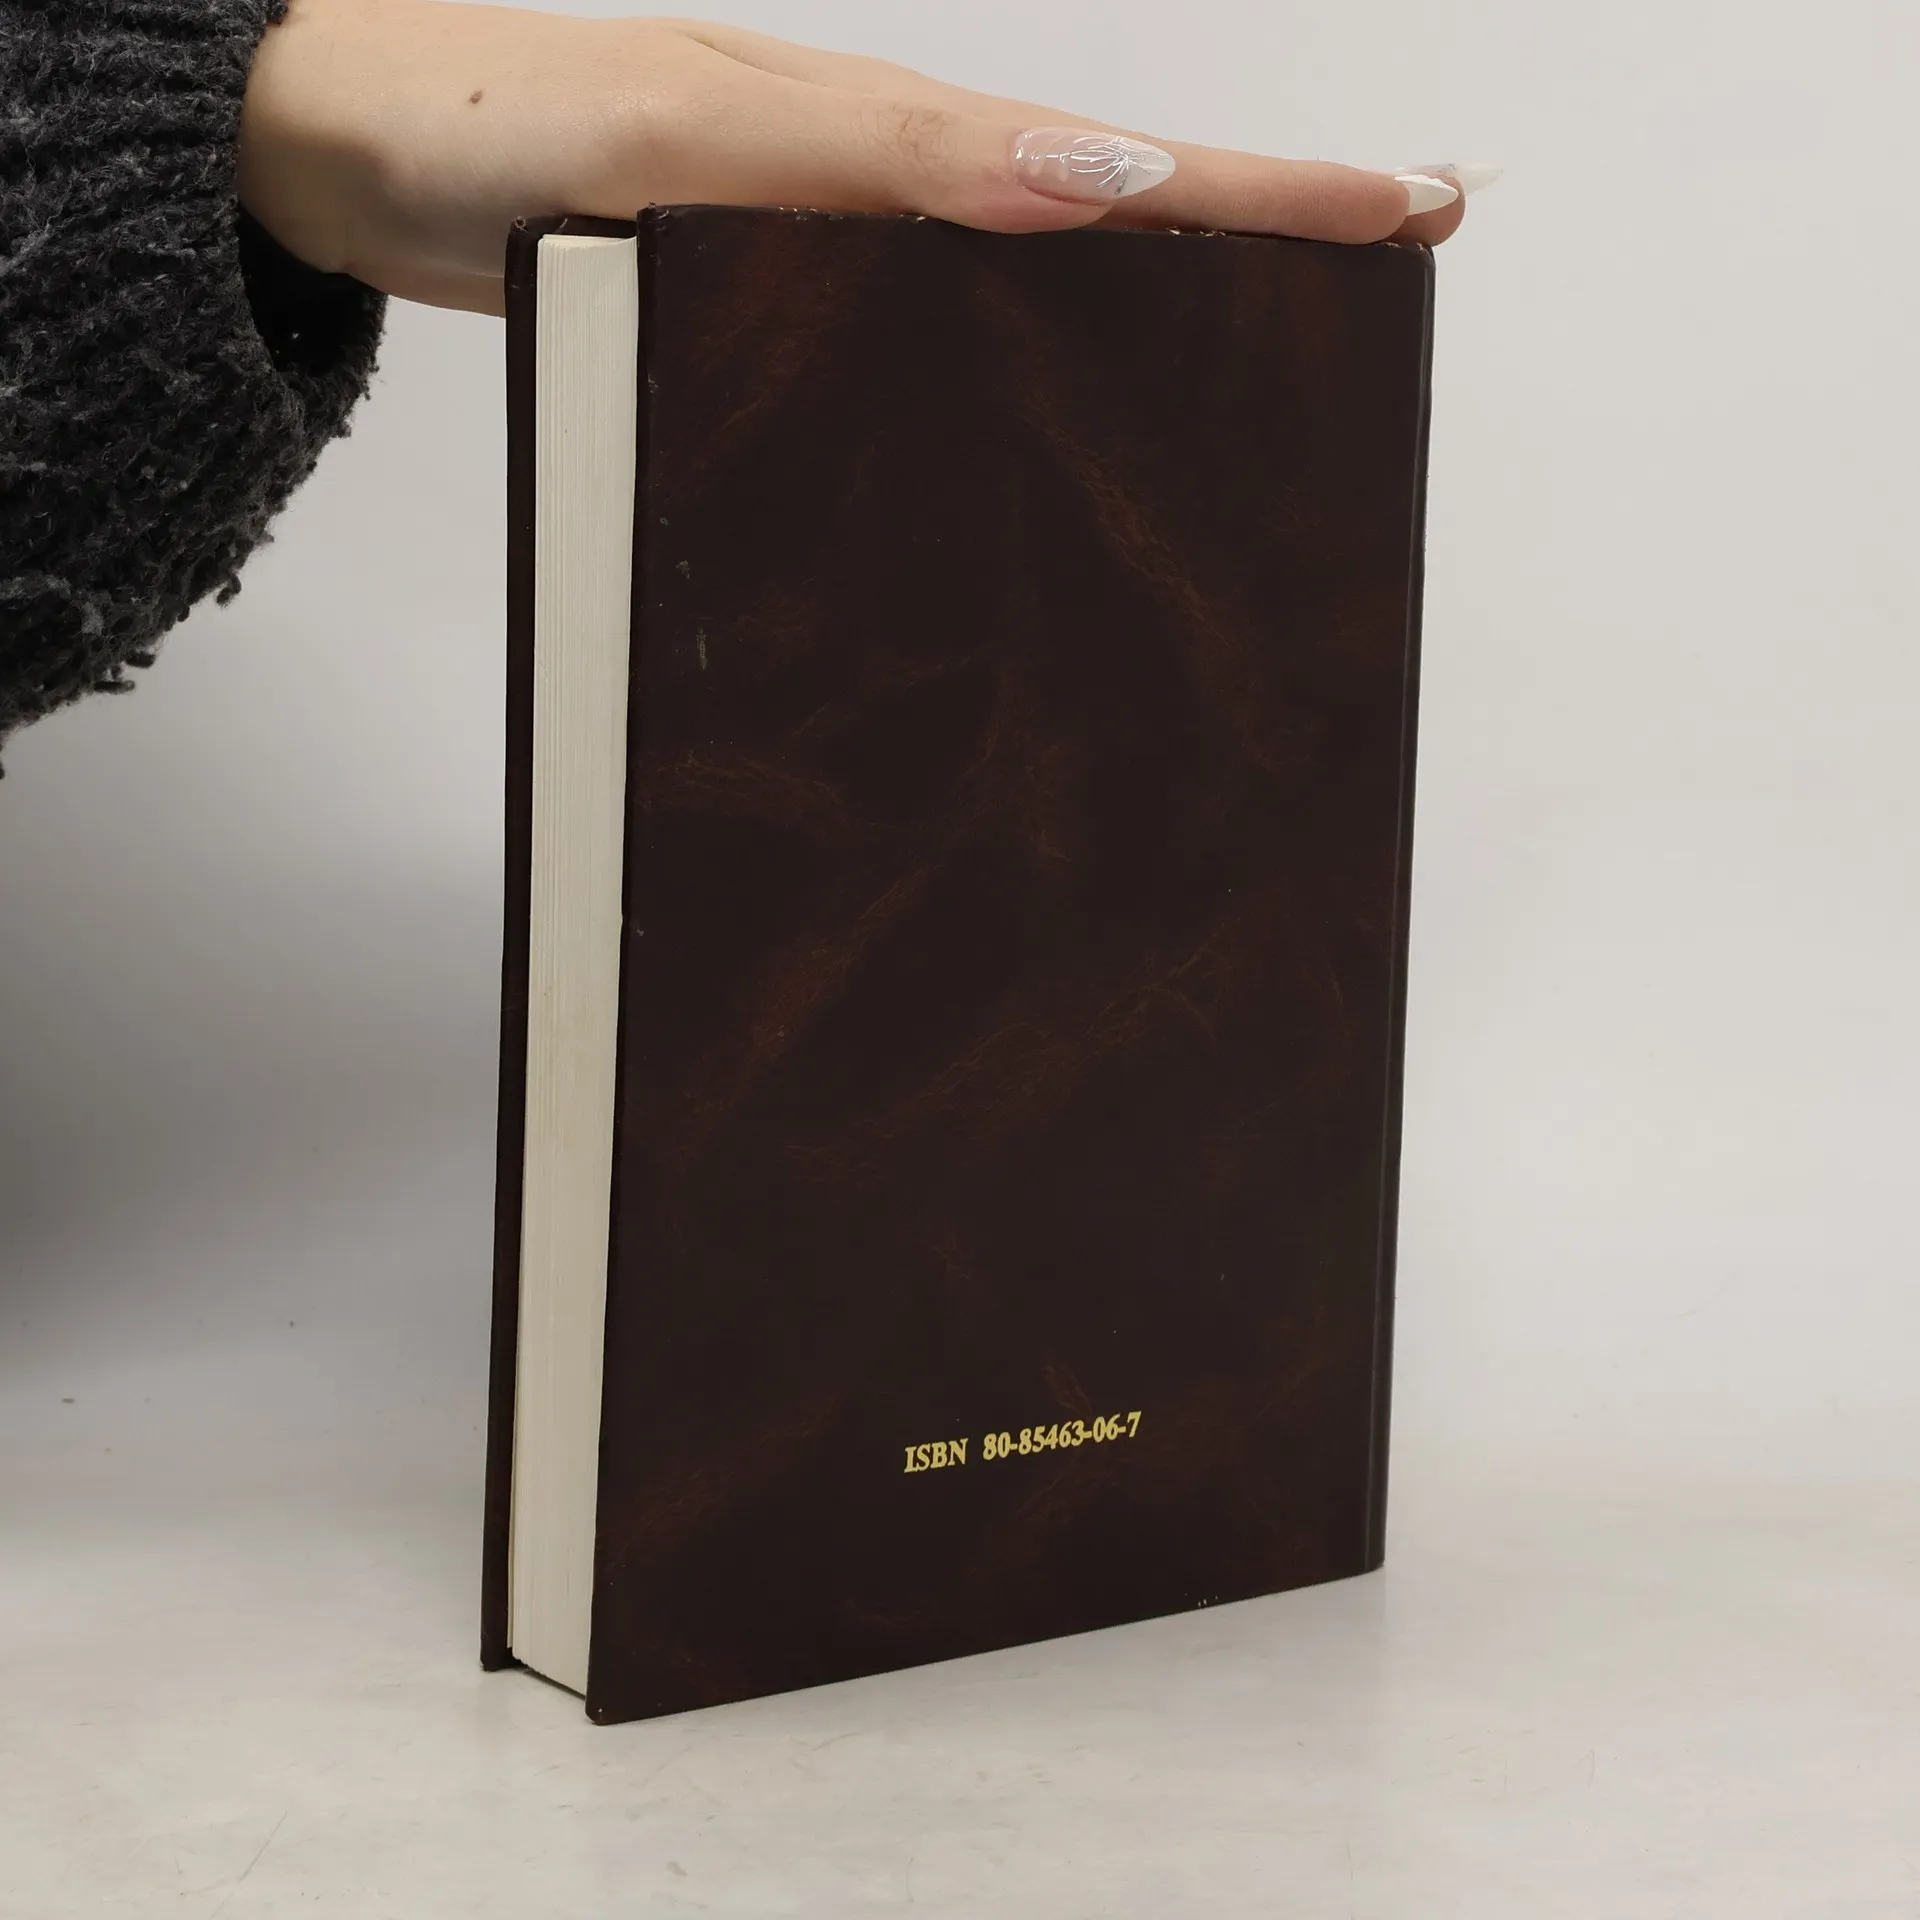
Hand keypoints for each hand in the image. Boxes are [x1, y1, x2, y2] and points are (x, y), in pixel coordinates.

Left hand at [240, 3, 1472, 314]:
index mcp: (880, 136)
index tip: (1411, 203)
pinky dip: (1026, 341)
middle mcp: (876, 187)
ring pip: (1033, 271)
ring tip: (1281, 328)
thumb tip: (1094, 187)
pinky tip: (1052, 386)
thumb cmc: (484, 129)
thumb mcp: (689, 134)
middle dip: (1264, 230)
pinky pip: (933, 321)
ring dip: (1163, 293)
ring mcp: (831, 243)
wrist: (345, 152)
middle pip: (1110, 209)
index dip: (1270, 190)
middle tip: (1400, 245)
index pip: (1120, 161)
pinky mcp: (775, 296)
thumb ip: (882, 164)